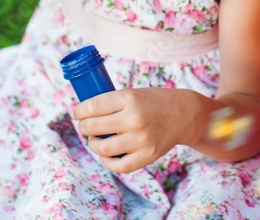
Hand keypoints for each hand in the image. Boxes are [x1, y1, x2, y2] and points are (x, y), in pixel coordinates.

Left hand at [72, 88, 193, 173]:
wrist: (184, 114)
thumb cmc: (154, 102)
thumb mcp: (134, 93)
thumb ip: (112, 103)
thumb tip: (81, 114)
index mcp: (130, 98)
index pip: (92, 106)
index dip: (78, 111)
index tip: (75, 112)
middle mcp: (134, 119)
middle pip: (93, 127)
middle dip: (83, 127)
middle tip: (84, 125)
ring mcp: (141, 139)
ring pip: (102, 148)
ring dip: (93, 144)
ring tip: (95, 140)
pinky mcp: (147, 155)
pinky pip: (118, 165)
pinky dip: (107, 161)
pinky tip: (107, 154)